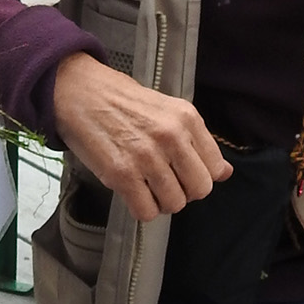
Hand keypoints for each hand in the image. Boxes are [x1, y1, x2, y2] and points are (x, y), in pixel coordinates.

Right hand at [50, 51, 230, 222]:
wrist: (78, 91)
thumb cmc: (120, 100)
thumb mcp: (167, 111)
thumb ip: (197, 141)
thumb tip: (225, 173)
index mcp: (187, 118)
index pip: (215, 168)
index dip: (199, 175)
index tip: (183, 172)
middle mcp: (171, 137)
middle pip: (199, 189)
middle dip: (184, 192)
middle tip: (164, 182)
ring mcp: (146, 157)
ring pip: (174, 204)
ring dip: (161, 201)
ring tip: (145, 185)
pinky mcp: (121, 174)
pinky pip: (146, 211)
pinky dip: (141, 208)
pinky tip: (132, 192)